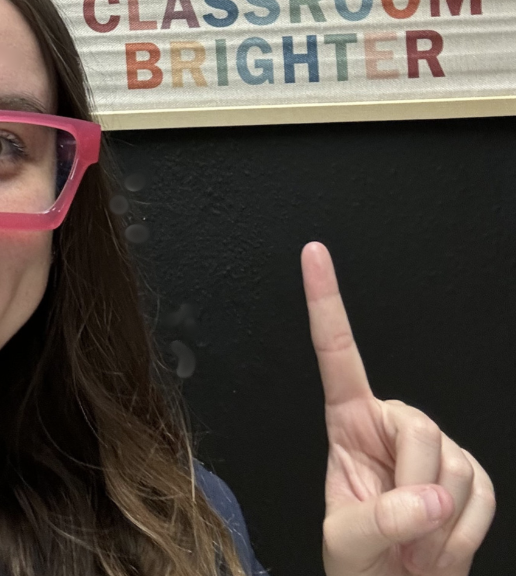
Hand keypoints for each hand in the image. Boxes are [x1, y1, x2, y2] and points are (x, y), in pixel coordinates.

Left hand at [302, 241, 494, 575]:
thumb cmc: (359, 563)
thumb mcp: (346, 545)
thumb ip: (378, 520)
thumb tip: (429, 497)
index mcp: (347, 423)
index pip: (335, 353)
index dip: (325, 301)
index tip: (312, 252)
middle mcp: (391, 423)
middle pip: (419, 428)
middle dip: (415, 489)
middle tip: (402, 535)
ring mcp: (436, 447)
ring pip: (455, 463)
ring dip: (439, 524)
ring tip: (415, 545)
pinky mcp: (472, 473)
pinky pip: (485, 494)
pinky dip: (466, 534)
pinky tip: (443, 541)